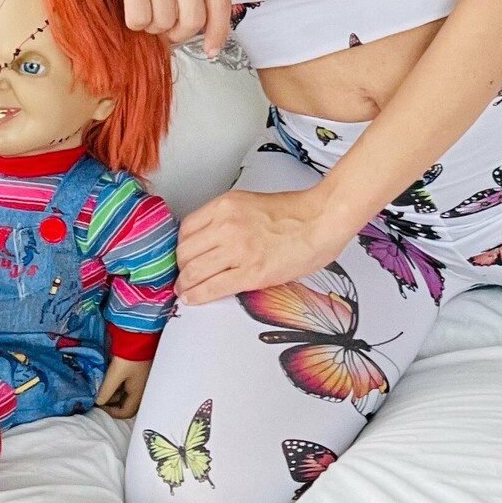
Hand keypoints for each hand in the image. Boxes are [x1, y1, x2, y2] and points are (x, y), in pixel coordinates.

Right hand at [81, 0, 231, 56]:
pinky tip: (130, 4)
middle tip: (165, 28)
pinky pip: (139, 18)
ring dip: (151, 25)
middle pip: (192, 20)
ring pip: (163, 22)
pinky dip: (134, 21)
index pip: (220, 2)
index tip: (210, 50)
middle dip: (177, 33)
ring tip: (144, 7)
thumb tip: (203, 28)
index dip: (218, 32)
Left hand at [95, 354, 150, 418]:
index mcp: (138, 392)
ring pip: (125, 392)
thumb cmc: (129, 357)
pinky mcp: (137, 368)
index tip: (100, 406)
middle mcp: (141, 387)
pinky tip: (108, 377)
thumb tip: (98, 401)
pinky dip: (117, 383)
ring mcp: (139, 377)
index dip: (112, 413)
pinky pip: (126, 382)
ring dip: (114, 392)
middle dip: (112, 402)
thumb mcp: (115, 375)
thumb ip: (106, 390)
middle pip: (126, 402)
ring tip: (101, 387)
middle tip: (98, 396)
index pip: (126, 412)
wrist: (139, 335)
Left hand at [176, 187, 342, 305]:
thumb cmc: (293, 213)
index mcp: (226, 205)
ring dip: (185, 285)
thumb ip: (226, 218)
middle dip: (181, 267)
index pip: (186, 229)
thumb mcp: (249, 203)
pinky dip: (197, 296)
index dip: (180, 247)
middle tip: (182, 276)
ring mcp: (238, 250)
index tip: (182, 256)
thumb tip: (208, 240)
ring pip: (193, 271)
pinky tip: (192, 299)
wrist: (320, 221)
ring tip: (184, 291)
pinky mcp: (250, 273)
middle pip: (185, 251)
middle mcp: (226, 225)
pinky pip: (212, 288)